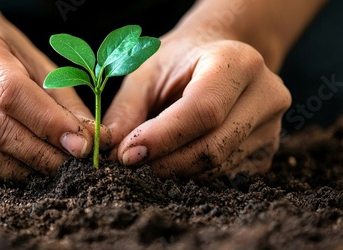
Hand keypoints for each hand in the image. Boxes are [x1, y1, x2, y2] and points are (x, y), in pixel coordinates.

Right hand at [0, 16, 94, 179]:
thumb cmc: (1, 53)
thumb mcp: (35, 63)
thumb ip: (63, 101)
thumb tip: (93, 142)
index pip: (10, 92)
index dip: (49, 124)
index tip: (81, 146)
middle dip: (40, 154)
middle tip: (69, 165)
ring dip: (23, 169)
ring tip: (48, 167)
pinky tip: (17, 164)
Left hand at [103, 36, 290, 178]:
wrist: (218, 58)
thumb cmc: (179, 62)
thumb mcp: (146, 72)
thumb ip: (126, 109)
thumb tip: (109, 149)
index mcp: (236, 63)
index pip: (203, 110)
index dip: (162, 138)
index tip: (127, 155)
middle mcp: (266, 93)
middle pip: (213, 146)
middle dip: (165, 163)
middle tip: (131, 163)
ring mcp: (273, 125)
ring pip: (219, 166)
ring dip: (176, 171)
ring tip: (150, 158)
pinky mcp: (269, 150)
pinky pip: (227, 174)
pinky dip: (194, 173)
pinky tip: (176, 157)